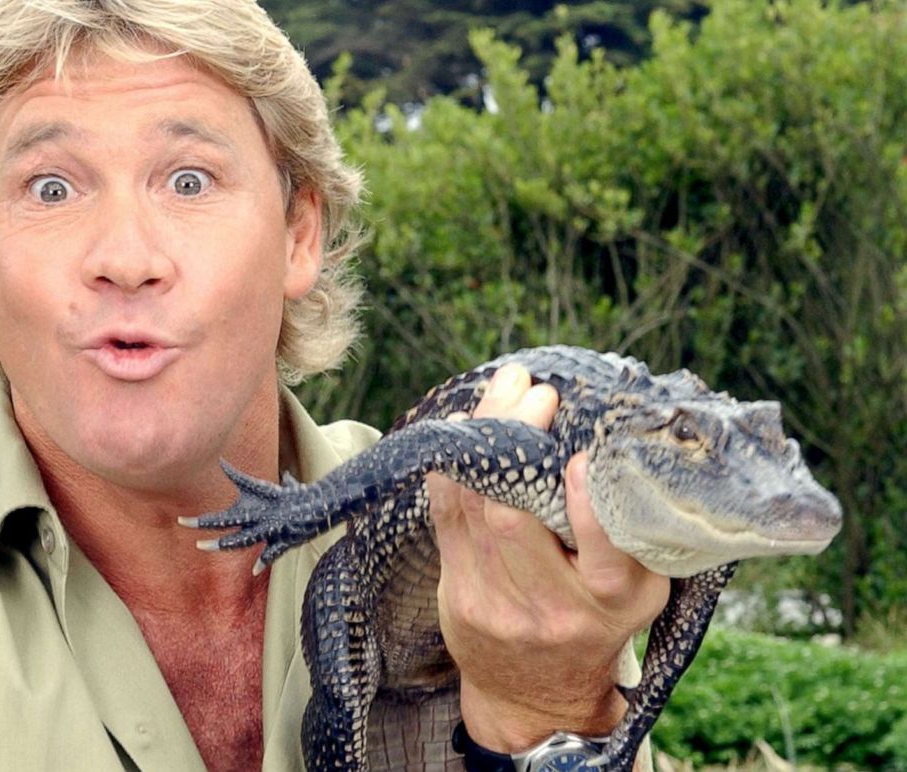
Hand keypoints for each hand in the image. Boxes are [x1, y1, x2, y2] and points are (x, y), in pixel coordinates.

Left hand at [427, 365, 669, 750]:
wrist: (538, 692)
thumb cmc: (598, 620)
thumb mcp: (639, 588)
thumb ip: (633, 529)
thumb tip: (618, 442)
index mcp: (611, 602)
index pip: (602, 553)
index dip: (588, 503)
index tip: (583, 456)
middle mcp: (552, 608)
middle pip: (514, 519)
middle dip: (516, 443)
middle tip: (532, 390)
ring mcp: (496, 604)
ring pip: (472, 509)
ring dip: (481, 441)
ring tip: (501, 391)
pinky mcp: (457, 594)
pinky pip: (444, 518)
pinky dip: (450, 468)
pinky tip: (459, 430)